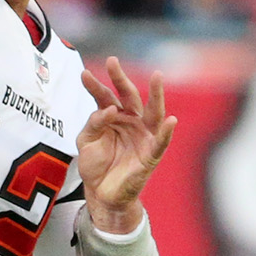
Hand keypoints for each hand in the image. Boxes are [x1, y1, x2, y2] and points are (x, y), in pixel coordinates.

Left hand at [77, 57, 174, 234]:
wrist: (100, 194)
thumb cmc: (96, 166)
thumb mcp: (86, 141)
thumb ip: (94, 123)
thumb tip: (108, 109)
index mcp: (114, 117)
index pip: (105, 97)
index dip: (95, 86)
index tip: (84, 74)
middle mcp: (130, 122)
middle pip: (128, 96)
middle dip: (121, 79)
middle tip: (113, 61)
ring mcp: (143, 136)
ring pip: (152, 112)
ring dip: (156, 95)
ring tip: (157, 77)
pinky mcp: (151, 154)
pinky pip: (161, 142)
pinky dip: (167, 132)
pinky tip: (171, 120)